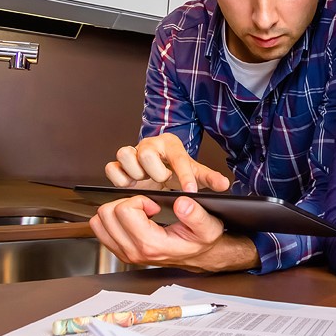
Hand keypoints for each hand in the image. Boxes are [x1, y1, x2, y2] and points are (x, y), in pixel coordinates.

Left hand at [89, 194, 259, 272]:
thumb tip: (182, 203)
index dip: (139, 200)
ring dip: (117, 211)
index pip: (124, 211)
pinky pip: (101, 230)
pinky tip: (133, 220)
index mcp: (151, 244)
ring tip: (139, 213)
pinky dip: (113, 220)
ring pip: (99, 222)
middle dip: (126, 203)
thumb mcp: (208, 226)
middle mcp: (134, 251)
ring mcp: (125, 254)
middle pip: (107, 214)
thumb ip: (196, 214)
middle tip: (145, 207)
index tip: (154, 205)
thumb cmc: (202, 241)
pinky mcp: (121, 252)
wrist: (199, 256)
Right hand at [105, 133, 229, 192]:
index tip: (190, 191)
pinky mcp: (119, 165)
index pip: (178, 158)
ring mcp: (132, 153)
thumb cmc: (178, 170)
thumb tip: (224, 184)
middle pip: (146, 153)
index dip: (184, 176)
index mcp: (171, 144)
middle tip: (162, 181)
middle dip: (155, 172)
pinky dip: (119, 178)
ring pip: (125, 154)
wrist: (161, 169)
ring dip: (135, 173)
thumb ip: (209, 179)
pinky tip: (132, 186)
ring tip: (145, 182)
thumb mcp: (196, 174)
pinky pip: (112, 167)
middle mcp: (149, 145)